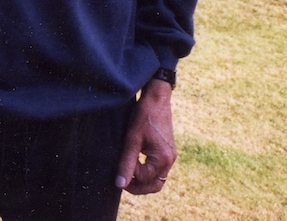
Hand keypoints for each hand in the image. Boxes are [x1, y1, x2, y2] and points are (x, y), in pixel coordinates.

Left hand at [115, 78, 175, 194]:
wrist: (157, 99)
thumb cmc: (143, 116)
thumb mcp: (132, 139)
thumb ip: (126, 163)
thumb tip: (120, 184)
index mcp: (163, 159)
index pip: (144, 179)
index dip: (129, 178)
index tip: (116, 171)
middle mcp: (170, 160)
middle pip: (155, 186)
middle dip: (138, 187)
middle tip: (121, 181)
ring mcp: (170, 156)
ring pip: (158, 179)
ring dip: (143, 181)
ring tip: (127, 173)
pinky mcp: (168, 152)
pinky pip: (159, 170)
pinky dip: (148, 172)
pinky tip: (135, 165)